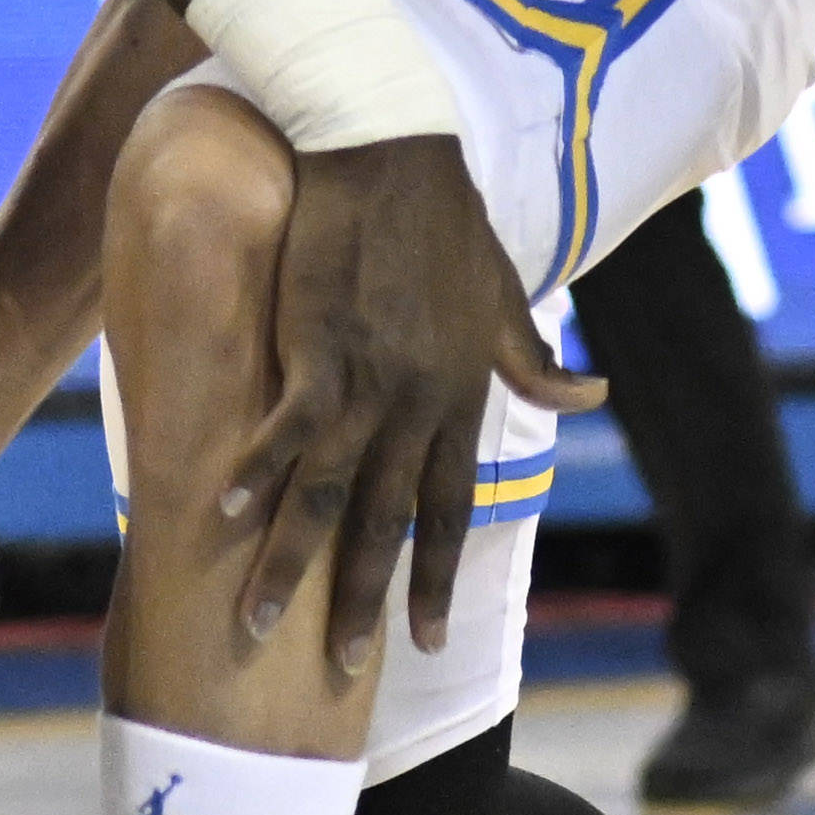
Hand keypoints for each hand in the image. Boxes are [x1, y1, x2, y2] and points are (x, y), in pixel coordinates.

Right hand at [229, 137, 600, 673]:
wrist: (391, 144)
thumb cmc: (442, 214)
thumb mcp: (497, 289)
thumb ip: (530, 354)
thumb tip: (588, 392)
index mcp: (460, 395)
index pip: (449, 508)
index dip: (435, 579)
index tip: (425, 643)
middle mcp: (418, 401)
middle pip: (388, 522)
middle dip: (363, 601)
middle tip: (341, 669)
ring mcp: (366, 376)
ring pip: (331, 491)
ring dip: (293, 561)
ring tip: (260, 621)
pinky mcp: (316, 342)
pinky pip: (286, 424)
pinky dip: (258, 469)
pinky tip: (226, 510)